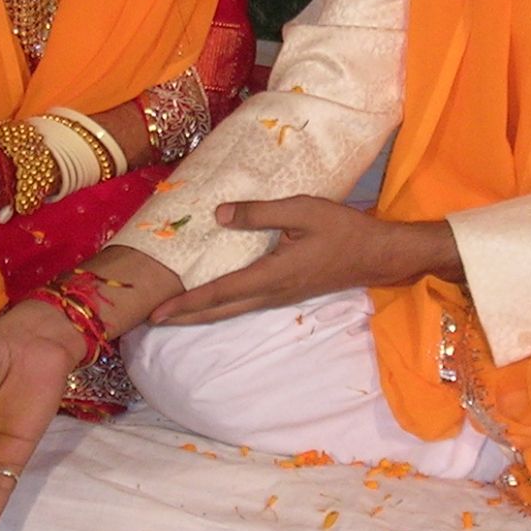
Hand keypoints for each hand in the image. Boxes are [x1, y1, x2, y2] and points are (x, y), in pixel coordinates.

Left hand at [148, 197, 460, 325]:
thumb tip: (219, 215)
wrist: (379, 254)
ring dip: (201, 313)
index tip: (157, 312)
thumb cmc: (344, 230)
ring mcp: (280, 296)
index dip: (185, 303)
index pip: (219, 292)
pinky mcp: (287, 292)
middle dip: (185, 316)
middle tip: (150, 320)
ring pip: (231, 310)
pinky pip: (245, 304)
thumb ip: (261, 213)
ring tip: (174, 313)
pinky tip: (213, 300)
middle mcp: (272, 293)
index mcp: (272, 275)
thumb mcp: (303, 210)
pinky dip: (221, 305)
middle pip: (219, 310)